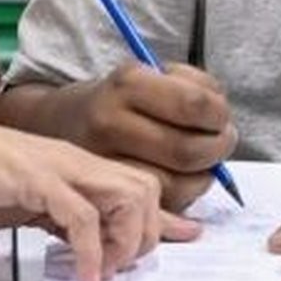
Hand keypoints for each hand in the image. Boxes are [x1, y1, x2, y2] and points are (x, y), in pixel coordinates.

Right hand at [0, 105, 200, 280]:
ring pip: (127, 198)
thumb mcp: (24, 200)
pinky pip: (82, 217)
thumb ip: (57, 217)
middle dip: (146, 235)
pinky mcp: (37, 179)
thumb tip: (82, 246)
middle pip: (144, 190)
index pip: (135, 185)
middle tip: (120, 268)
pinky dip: (91, 251)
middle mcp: (76, 162)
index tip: (188, 237)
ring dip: (125, 242)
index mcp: (75, 165)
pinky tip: (84, 274)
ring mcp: (58, 168)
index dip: (165, 217)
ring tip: (104, 272)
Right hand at [63, 62, 235, 211]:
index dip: (218, 114)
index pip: (192, 103)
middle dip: (217, 149)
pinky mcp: (105, 194)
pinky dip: (183, 197)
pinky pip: (158, 206)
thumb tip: (222, 127)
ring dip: (203, 177)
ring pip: (175, 185)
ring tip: (203, 163)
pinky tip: (183, 179)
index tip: (221, 117)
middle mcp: (111, 122)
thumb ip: (191, 89)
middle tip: (222, 142)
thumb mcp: (150, 74)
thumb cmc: (119, 98)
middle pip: (186, 150)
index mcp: (127, 84)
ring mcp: (104, 162)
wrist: (57, 121)